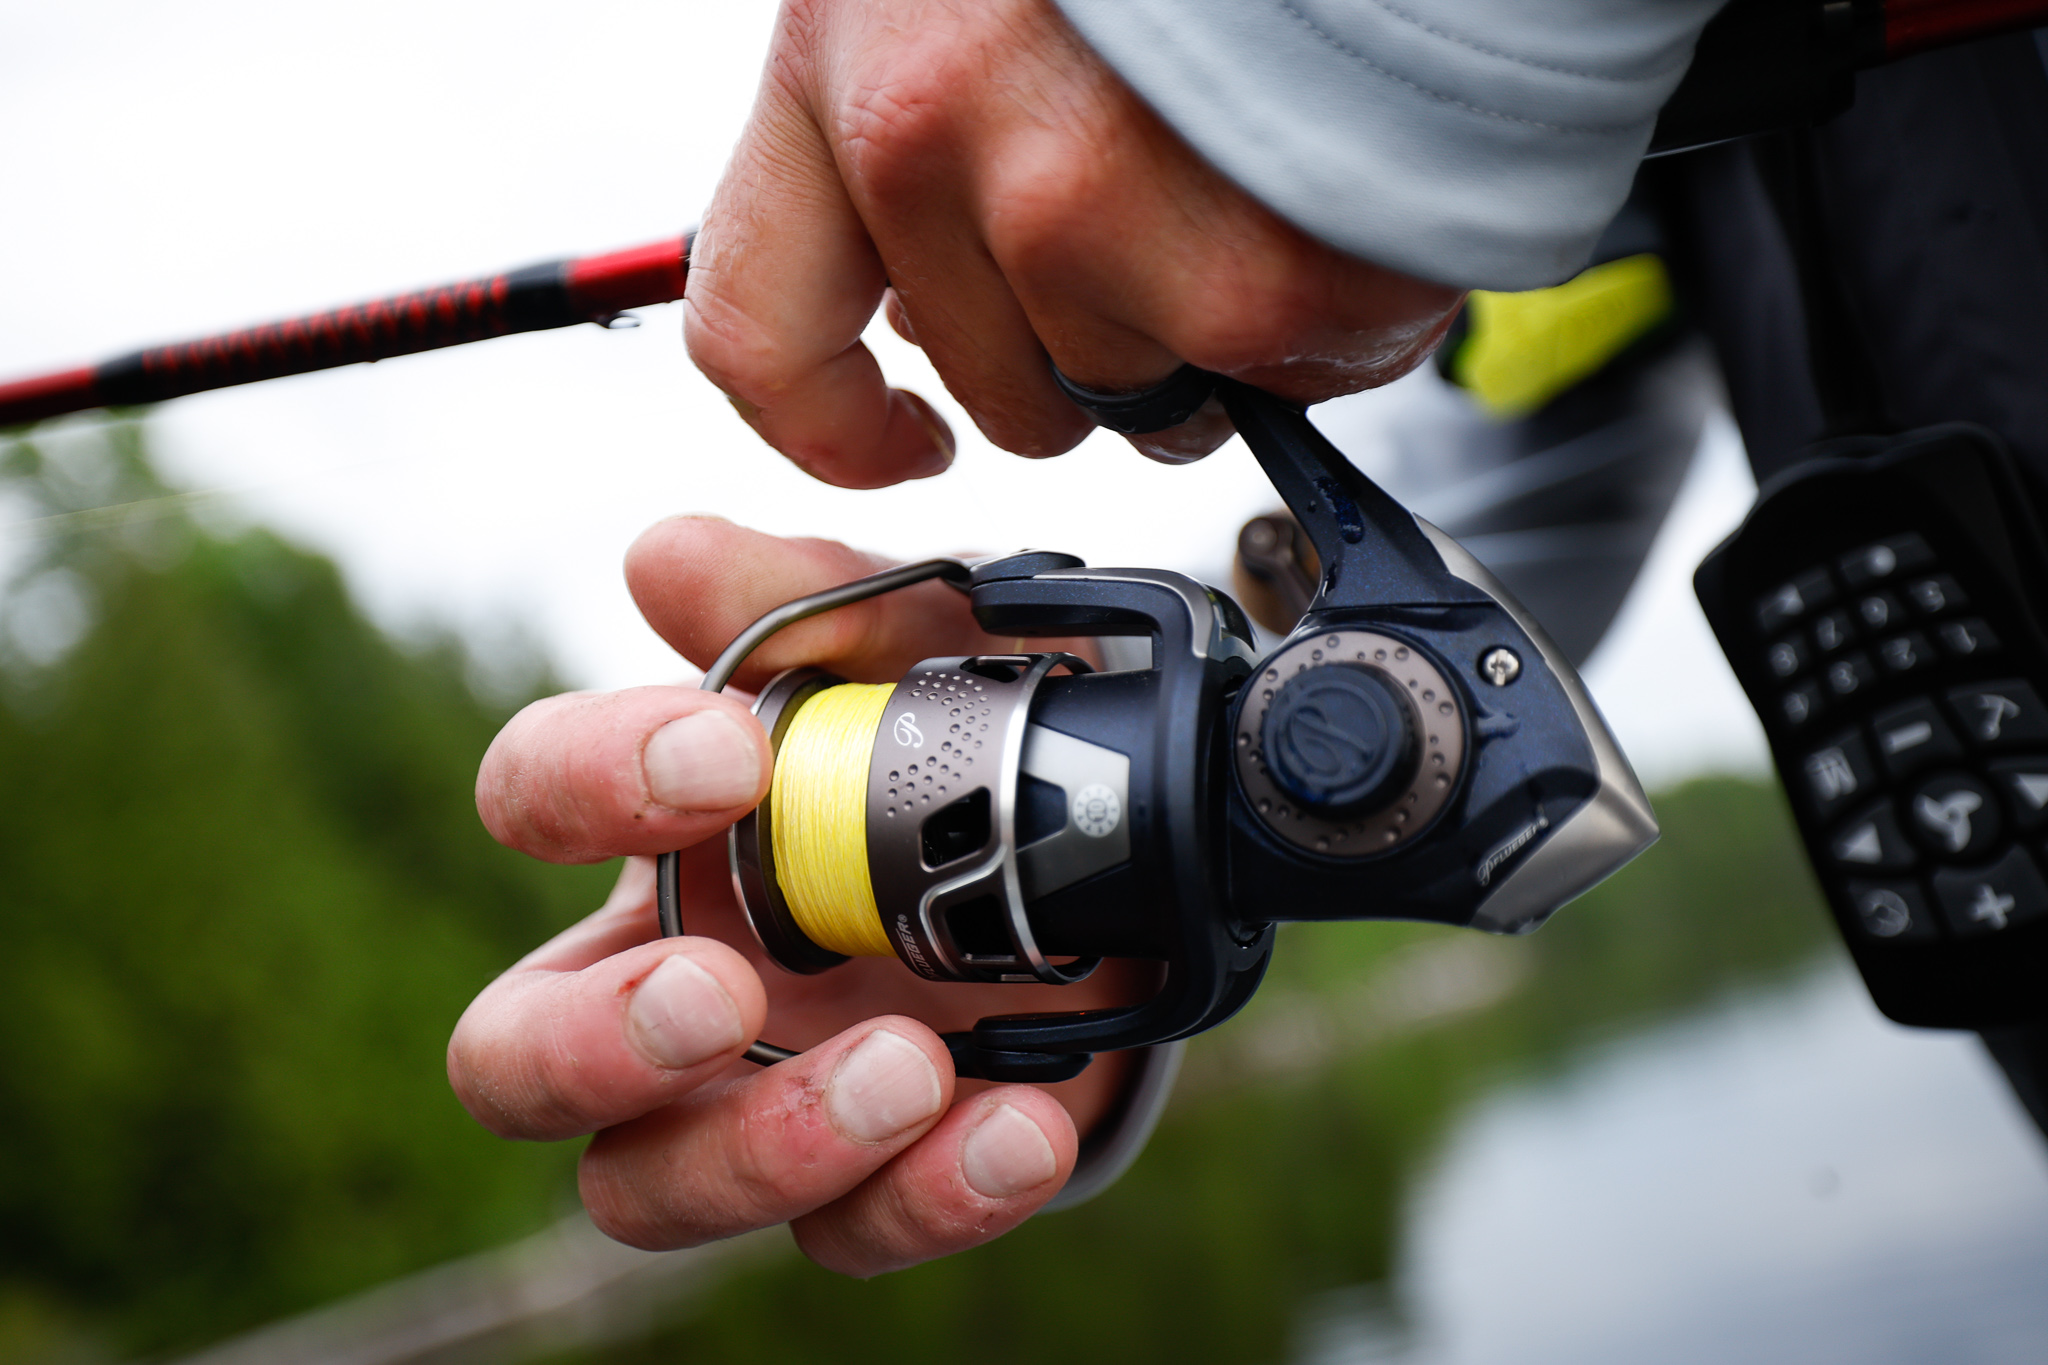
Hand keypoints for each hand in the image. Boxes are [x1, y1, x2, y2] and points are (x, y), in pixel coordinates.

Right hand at [450, 517, 1149, 1274]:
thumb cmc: (976, 749)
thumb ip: (809, 602)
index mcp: (664, 831)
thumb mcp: (925, 649)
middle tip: (722, 990)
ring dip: (766, 1144)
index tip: (725, 756)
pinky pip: (851, 1238)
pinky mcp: (876, 1182)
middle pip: (509, 1064)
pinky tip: (1020, 1126)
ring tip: (912, 1066)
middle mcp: (674, 980)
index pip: (530, 801)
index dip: (587, 780)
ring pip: (646, 1190)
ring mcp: (762, 1098)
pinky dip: (931, 1197)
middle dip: (593, 1042)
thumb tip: (664, 558)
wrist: (1120, 861)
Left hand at [685, 0, 1463, 485]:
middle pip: (990, 383)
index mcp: (844, 55)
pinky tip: (1352, 194)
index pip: (756, 328)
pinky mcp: (1244, 272)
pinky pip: (1283, 372)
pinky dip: (1332, 317)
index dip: (831, 425)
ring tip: (1273, 173)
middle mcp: (936, 145)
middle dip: (1081, 351)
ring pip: (1136, 390)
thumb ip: (911, 116)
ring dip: (1212, 324)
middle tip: (1170, 244)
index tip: (904, 442)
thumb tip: (921, 296)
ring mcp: (1088, 217)